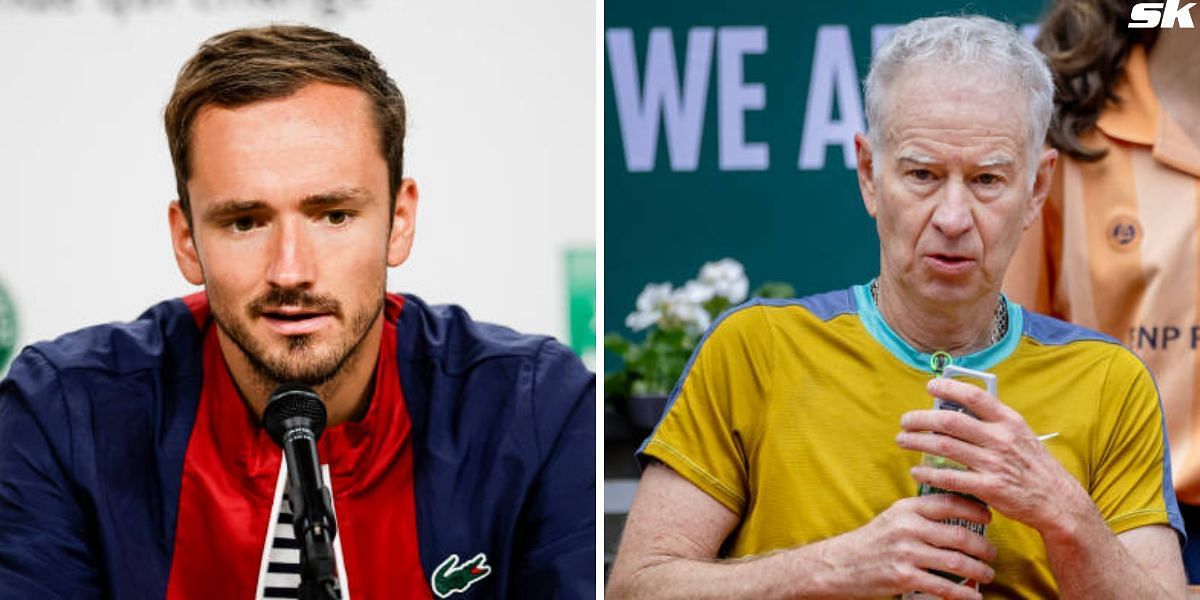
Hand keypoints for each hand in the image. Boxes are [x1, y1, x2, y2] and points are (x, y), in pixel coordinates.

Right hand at [817, 493, 995, 599]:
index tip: (989, 517)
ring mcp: (906, 553)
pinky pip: (943, 586)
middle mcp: (907, 528)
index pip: (949, 503)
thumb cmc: (872, 542)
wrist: (840, 565)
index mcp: (906, 509)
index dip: (975, 509)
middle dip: (983, 546)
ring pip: (956, 562)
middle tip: (992, 553)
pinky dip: (963, 593)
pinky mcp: (904, 577)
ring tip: (987, 573)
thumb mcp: (893, 518)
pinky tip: (973, 595)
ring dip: (979, 570)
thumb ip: (921, 514)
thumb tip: (958, 514)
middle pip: (959, 534)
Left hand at [896, 378, 1088, 532]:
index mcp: (1010, 421)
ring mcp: (995, 463)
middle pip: (950, 420)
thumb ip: (993, 422)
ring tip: (903, 440)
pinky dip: (928, 473)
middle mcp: (1001, 439)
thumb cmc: (1034, 466)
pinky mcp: (989, 488)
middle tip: (906, 421)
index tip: (930, 386)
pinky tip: (917, 471)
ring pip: (944, 447)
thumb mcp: (1021, 435)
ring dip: (917, 442)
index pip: (975, 396)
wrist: (1058, 501)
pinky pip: (949, 477)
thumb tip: (957, 407)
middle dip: (921, 418)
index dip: (949, 387)